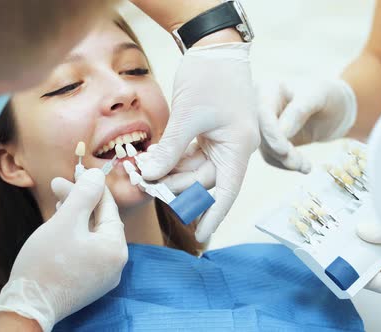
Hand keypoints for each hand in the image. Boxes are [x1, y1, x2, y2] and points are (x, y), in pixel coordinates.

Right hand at [0, 169, 127, 331]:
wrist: (28, 306)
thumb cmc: (45, 263)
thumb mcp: (65, 221)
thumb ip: (84, 194)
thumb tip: (96, 174)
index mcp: (116, 248)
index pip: (108, 207)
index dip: (89, 187)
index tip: (71, 175)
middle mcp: (116, 264)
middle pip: (99, 221)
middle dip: (79, 202)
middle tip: (56, 188)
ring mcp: (103, 276)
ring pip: (91, 236)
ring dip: (75, 218)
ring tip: (56, 206)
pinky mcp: (89, 284)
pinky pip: (86, 252)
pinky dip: (74, 237)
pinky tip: (58, 229)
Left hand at [136, 42, 258, 242]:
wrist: (213, 47)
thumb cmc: (210, 77)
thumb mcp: (188, 116)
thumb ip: (171, 149)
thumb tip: (150, 176)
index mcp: (238, 146)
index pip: (227, 190)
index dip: (214, 215)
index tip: (201, 237)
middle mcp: (232, 148)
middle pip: (204, 180)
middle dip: (174, 186)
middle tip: (144, 187)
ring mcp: (220, 141)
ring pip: (193, 169)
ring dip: (169, 172)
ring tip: (141, 173)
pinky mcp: (208, 133)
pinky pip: (189, 155)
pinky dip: (171, 159)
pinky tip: (151, 161)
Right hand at [257, 79, 356, 171]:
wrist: (335, 108)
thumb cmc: (327, 95)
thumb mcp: (318, 96)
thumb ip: (299, 110)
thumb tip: (281, 132)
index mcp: (267, 88)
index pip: (263, 113)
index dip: (271, 133)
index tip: (284, 150)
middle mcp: (259, 106)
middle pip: (260, 133)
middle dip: (278, 151)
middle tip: (299, 164)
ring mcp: (263, 125)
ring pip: (265, 148)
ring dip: (284, 161)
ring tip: (305, 166)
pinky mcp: (269, 140)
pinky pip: (270, 156)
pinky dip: (285, 164)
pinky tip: (303, 166)